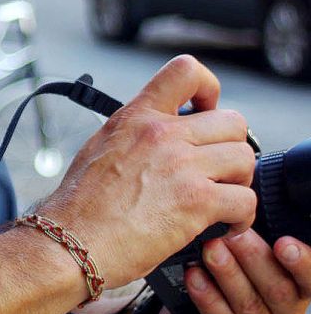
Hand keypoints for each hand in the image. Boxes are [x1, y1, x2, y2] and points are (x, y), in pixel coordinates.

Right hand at [42, 55, 256, 290]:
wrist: (69, 243)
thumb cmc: (79, 208)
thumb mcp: (101, 148)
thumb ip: (136, 135)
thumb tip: (157, 139)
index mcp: (137, 117)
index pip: (186, 71)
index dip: (209, 89)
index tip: (207, 110)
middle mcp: (162, 134)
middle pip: (232, 123)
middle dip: (231, 148)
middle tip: (218, 170)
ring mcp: (181, 166)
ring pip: (245, 159)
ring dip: (239, 182)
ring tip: (224, 199)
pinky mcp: (196, 202)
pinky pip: (245, 201)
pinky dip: (242, 217)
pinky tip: (227, 225)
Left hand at [156, 230, 310, 313]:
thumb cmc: (219, 282)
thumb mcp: (241, 259)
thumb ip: (251, 239)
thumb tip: (245, 201)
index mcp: (298, 291)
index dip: (302, 261)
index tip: (283, 242)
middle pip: (278, 289)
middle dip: (254, 258)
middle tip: (232, 234)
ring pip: (250, 305)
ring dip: (228, 275)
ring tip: (209, 251)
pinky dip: (209, 299)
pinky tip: (195, 279)